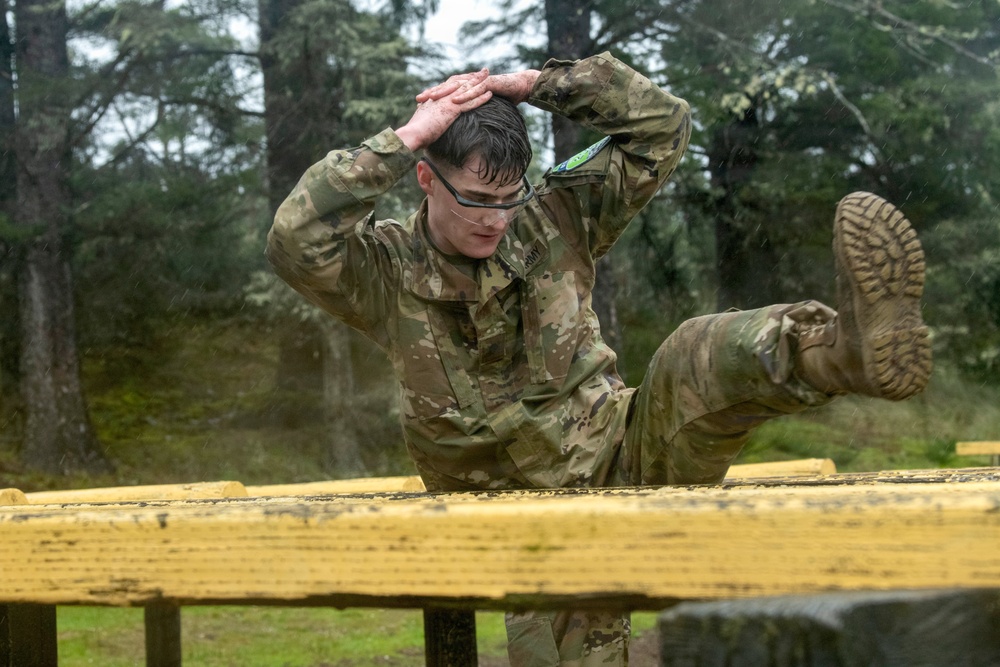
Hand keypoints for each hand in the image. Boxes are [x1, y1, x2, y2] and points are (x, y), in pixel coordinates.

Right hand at [396, 69, 492, 151]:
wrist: (412, 133)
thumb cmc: (415, 131)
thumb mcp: (421, 120)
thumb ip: (426, 116)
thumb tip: (426, 119)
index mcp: (435, 98)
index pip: (450, 85)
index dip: (461, 80)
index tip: (469, 77)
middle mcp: (442, 97)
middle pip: (460, 82)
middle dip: (473, 76)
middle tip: (484, 71)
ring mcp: (447, 102)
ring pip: (467, 89)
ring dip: (480, 82)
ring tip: (490, 76)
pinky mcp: (452, 110)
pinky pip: (470, 102)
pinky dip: (481, 98)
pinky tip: (490, 94)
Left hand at [416, 69, 541, 105]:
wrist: (521, 86)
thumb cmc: (503, 97)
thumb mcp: (483, 106)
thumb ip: (472, 111)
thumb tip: (461, 125)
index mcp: (466, 87)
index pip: (446, 91)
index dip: (433, 96)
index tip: (419, 103)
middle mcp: (470, 82)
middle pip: (447, 87)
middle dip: (433, 92)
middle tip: (418, 98)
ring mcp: (478, 81)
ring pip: (458, 86)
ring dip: (445, 92)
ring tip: (433, 98)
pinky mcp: (488, 83)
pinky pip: (474, 90)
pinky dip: (464, 95)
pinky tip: (455, 100)